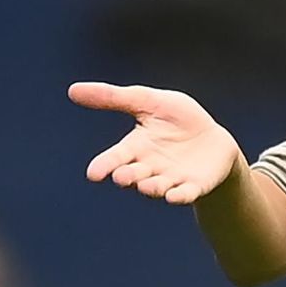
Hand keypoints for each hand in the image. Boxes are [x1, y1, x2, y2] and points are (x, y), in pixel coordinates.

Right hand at [68, 82, 243, 204]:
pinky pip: (185, 194)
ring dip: (151, 187)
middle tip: (122, 176)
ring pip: (157, 187)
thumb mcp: (148, 101)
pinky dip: (179, 196)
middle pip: (134, 175)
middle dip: (127, 176)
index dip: (105, 165)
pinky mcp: (194, 186)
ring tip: (147, 185)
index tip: (94, 173)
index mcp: (135, 148)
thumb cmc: (177, 119)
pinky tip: (174, 196)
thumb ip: (114, 98)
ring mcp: (171, 179)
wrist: (213, 138)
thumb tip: (72, 90)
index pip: (115, 158)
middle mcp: (149, 168)